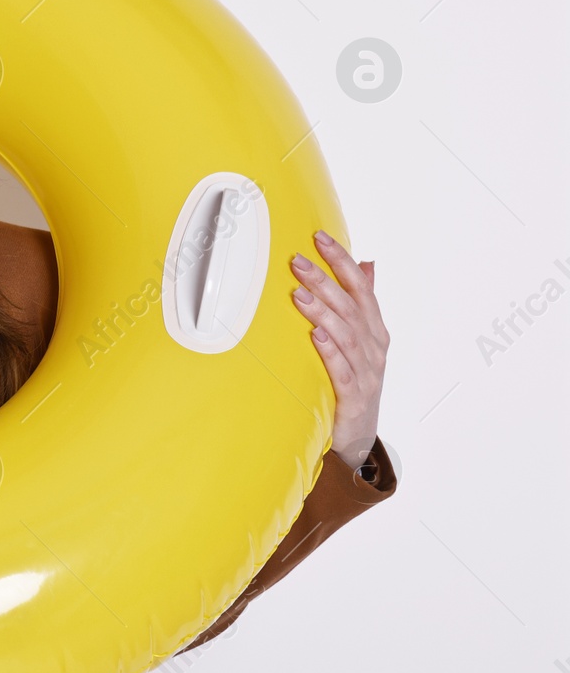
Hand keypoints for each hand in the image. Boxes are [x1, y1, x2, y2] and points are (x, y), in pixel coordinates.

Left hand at [289, 231, 388, 469]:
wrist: (359, 435)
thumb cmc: (356, 380)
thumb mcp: (361, 339)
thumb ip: (362, 302)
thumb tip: (367, 263)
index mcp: (374, 330)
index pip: (360, 288)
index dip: (342, 261)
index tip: (319, 238)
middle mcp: (374, 347)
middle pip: (350, 308)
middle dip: (324, 282)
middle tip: (297, 261)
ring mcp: (366, 372)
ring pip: (345, 336)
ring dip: (323, 313)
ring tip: (299, 294)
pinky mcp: (353, 397)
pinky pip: (342, 371)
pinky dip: (330, 352)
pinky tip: (315, 336)